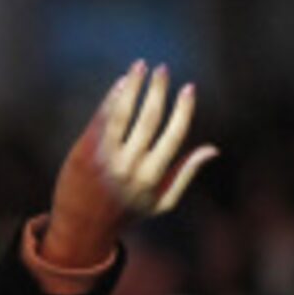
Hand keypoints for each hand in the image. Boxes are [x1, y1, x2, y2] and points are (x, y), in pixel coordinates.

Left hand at [42, 62, 213, 268]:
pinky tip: (121, 83)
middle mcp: (130, 166)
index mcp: (153, 177)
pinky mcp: (85, 151)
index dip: (184, 109)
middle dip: (158, 90)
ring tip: (141, 65)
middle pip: (149, 119)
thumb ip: (186, 174)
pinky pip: (102, 118)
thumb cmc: (126, 213)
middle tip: (164, 69)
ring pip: (124, 113)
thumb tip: (213, 149)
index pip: (174, 135)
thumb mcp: (161, 202)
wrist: (81, 228)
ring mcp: (106, 158)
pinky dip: (113, 98)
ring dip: (134, 85)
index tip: (189, 88)